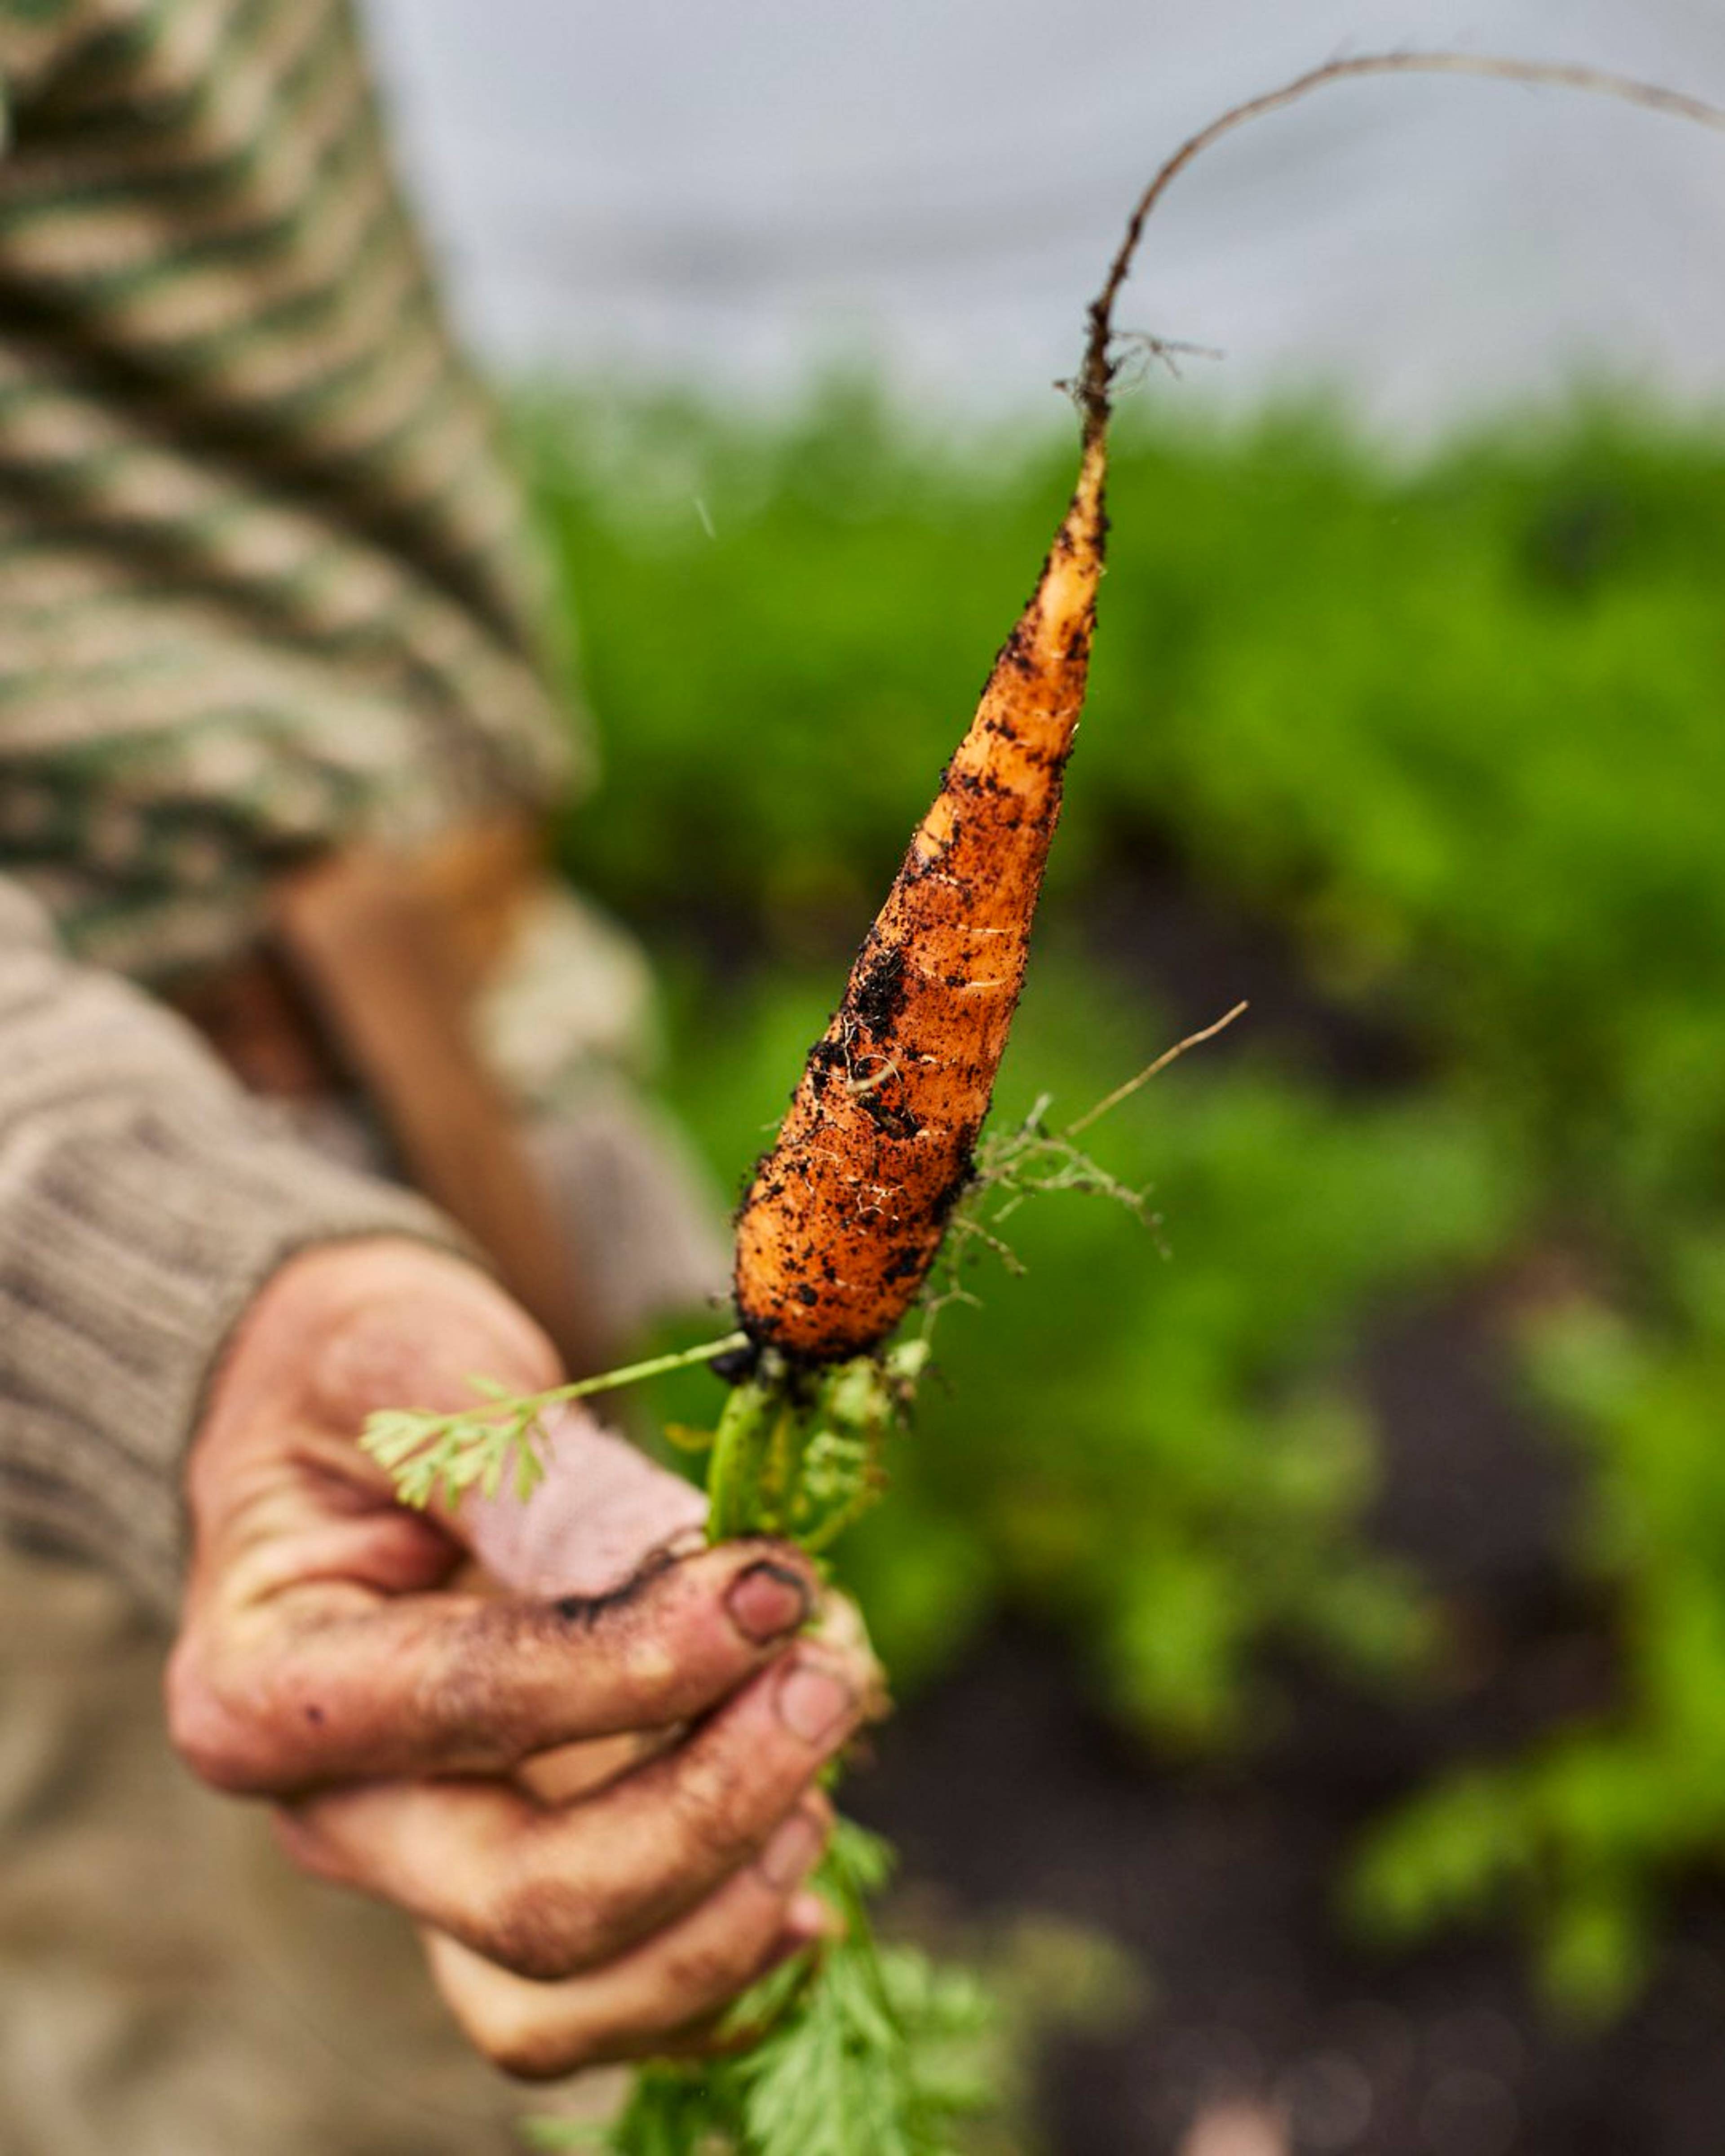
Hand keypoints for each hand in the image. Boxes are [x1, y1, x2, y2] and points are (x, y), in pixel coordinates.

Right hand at [166, 1238, 873, 2078]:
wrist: (347, 1415)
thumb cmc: (360, 1376)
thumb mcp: (407, 1362)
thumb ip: (522, 1471)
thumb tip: (682, 1563)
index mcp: (267, 1685)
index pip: (473, 1707)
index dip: (643, 1662)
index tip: (772, 1584)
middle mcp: (335, 1812)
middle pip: (531, 1904)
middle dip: (712, 1806)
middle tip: (827, 1673)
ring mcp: (425, 1869)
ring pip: (568, 2000)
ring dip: (727, 1908)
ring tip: (821, 1768)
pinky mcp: (512, 1882)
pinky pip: (610, 2000)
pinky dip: (718, 1964)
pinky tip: (805, 1876)